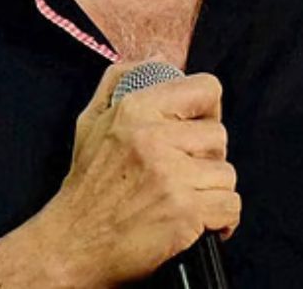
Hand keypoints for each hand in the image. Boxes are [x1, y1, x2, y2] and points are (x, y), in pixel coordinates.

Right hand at [36, 60, 240, 286]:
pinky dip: (221, 220)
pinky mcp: (184, 211)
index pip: (206, 88)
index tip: (196, 128)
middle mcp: (154, 137)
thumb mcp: (91, 122)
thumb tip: (158, 59)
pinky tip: (201, 222)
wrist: (72, 244)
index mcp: (135, 109)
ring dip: (211, 191)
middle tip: (183, 173)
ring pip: (227, 173)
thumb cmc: (85, 184)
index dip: (207, 109)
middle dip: (206, 157)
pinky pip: (230, 206)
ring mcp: (171, 175)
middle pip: (219, 135)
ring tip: (187, 199)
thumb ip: (120, 82)